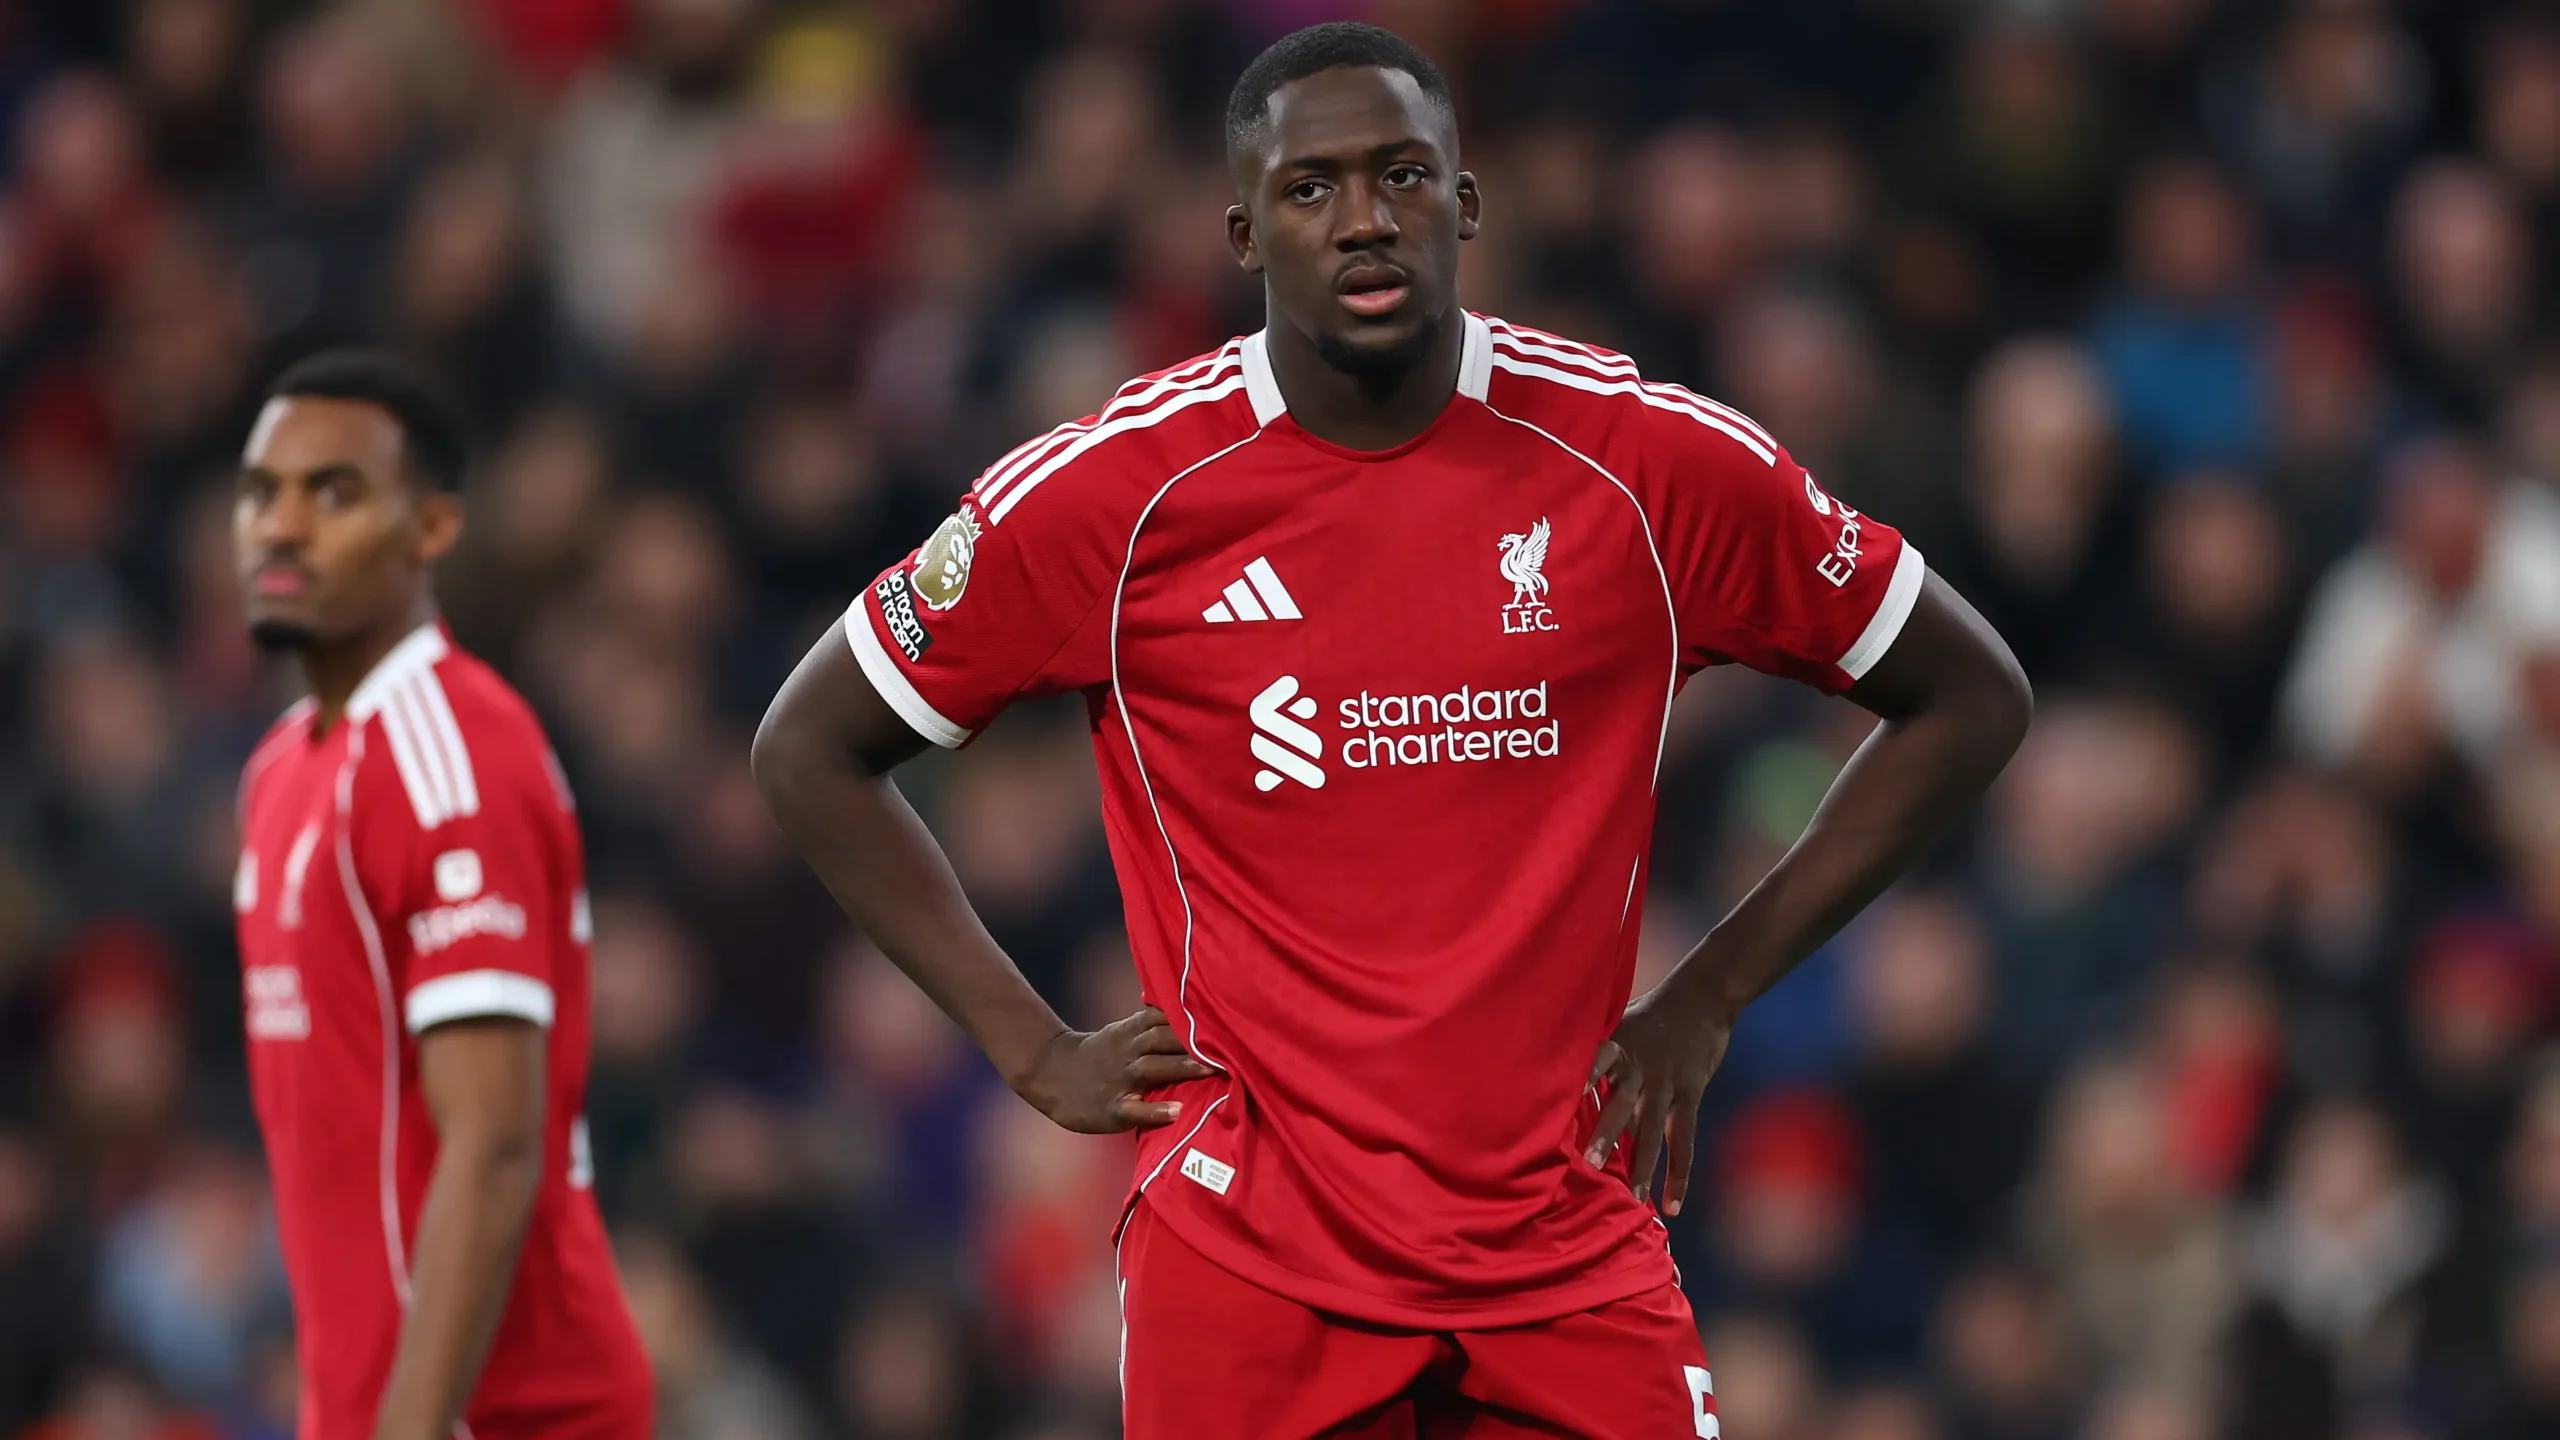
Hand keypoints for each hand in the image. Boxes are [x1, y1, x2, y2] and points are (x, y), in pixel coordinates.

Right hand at [1016, 1006, 1216, 1133]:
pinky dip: (1155, 1111)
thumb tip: (1184, 1002)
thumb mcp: (1122, 1031)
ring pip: (1151, 1068)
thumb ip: (1152, 1021)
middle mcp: (1127, 1052)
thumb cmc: (1097, 1054)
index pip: (1163, 1017)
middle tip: (1230, 1042)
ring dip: (1181, 1067)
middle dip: (1193, 1040)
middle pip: (1161, 1039)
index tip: (1222, 1014)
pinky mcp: (1112, 1108)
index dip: (1190, 1016)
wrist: (1051, 1074)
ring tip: (1211, 1070)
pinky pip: (1134, 1109)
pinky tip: (1176, 1112)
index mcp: (1130, 1032)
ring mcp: (1119, 1080)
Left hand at [1585, 984, 1735, 1214]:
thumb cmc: (1648, 1017)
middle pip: (1622, 1104)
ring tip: (1635, 1199)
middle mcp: (1640, 1067)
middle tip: (1592, 1163)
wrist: (1700, 999)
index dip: (1583, 1076)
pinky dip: (1679, 1174)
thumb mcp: (1617, 1025)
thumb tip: (1564, 1094)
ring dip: (1644, 1166)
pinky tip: (1673, 1203)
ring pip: (1654, 1130)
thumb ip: (1596, 1058)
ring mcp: (1667, 1084)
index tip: (1570, 1096)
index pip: (1596, 1061)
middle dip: (1608, 1134)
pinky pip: (1684, 1140)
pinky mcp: (1690, 1095)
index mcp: (1616, 1047)